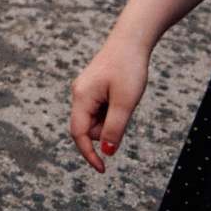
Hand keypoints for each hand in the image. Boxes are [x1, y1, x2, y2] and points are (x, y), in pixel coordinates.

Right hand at [69, 32, 151, 171]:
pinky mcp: (94, 88)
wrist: (132, 40)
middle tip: (125, 110)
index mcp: (81, 97)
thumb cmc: (128, 68)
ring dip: (112, 119)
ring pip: (97, 119)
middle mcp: (79, 94)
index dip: (89, 154)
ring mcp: (85, 90)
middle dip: (108, 130)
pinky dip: (113, 110)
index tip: (103, 170)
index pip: (79, 134)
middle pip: (90, 128)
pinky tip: (122, 95)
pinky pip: (101, 109)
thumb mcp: (125, 102)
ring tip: (125, 99)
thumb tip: (107, 152)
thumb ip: (114, 129)